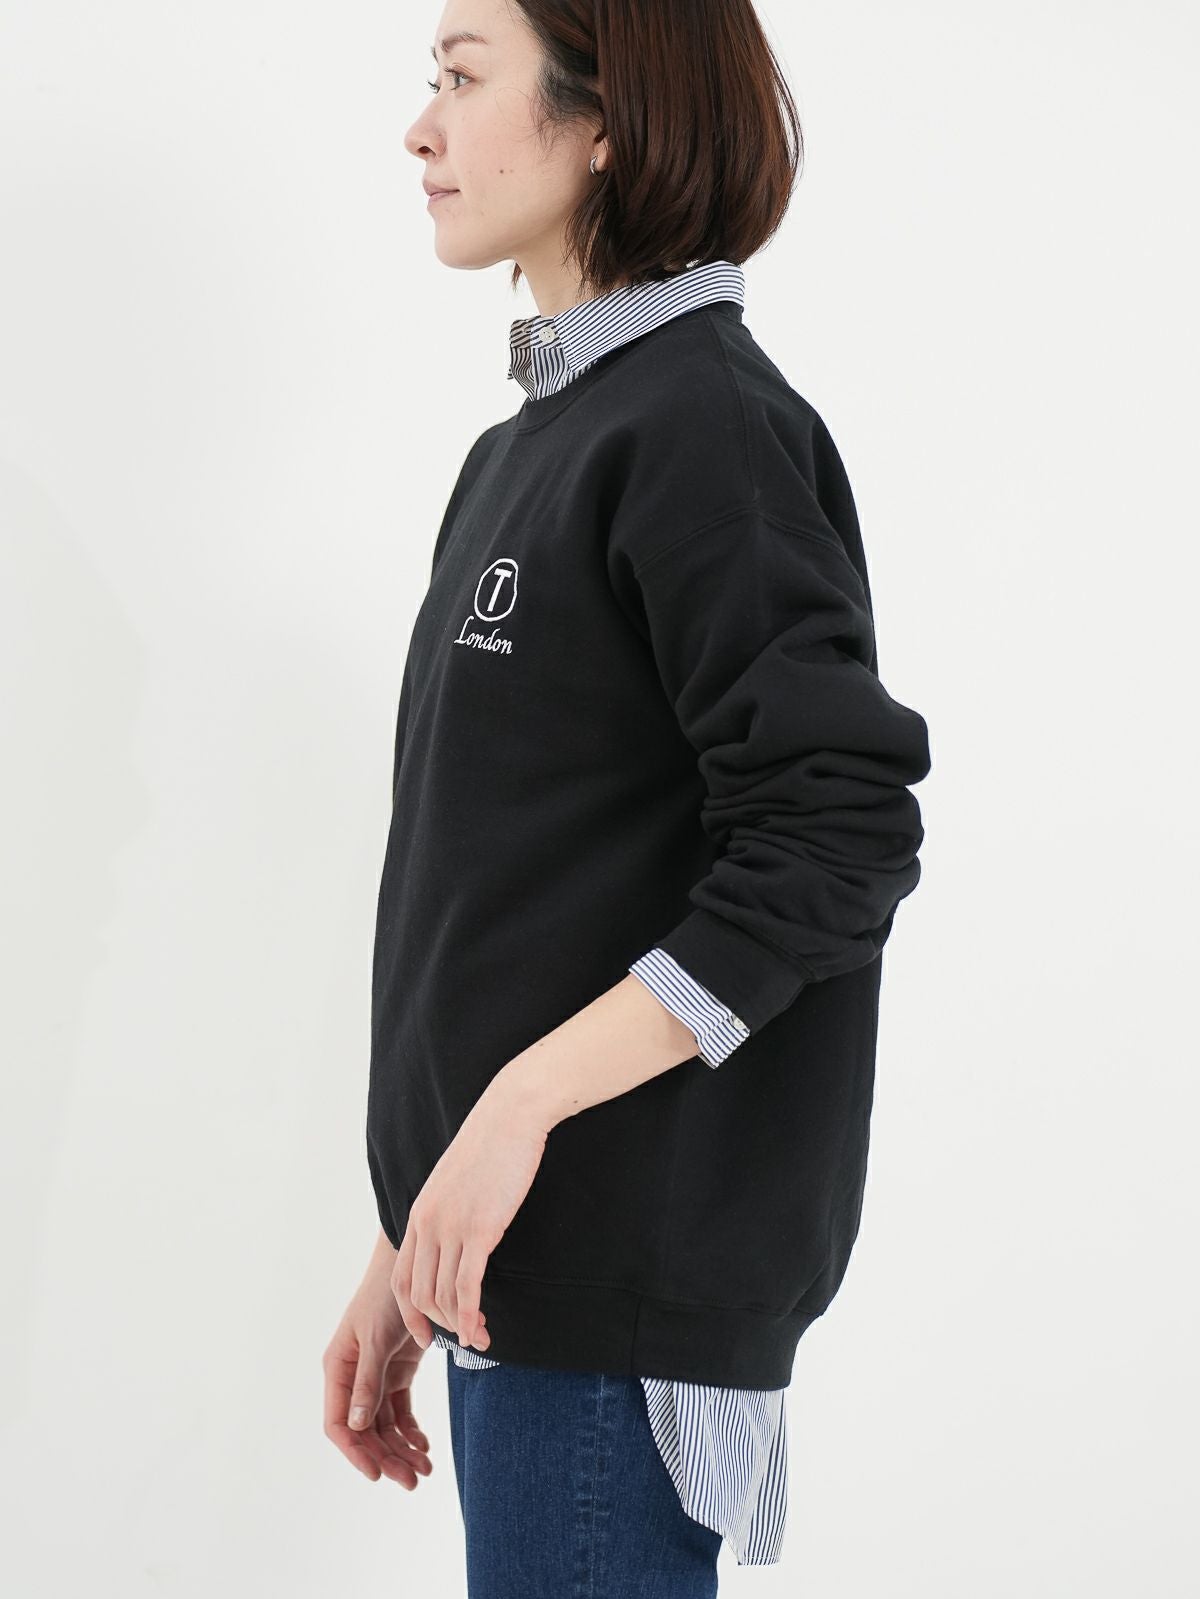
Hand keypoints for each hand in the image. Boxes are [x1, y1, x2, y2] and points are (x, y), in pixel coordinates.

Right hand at [323, 1238, 433, 1489]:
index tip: (376, 1475)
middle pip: (364, 1431)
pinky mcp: (396, 1372)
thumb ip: (366, 1382)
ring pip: (384, 1426)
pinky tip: (425, 1446)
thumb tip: (355, 1426)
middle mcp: (352, 1377)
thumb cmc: (385, 1296)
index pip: (337, 1423)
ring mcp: (375, 1376)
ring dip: (402, 1449)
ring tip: (425, 1469)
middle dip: (386, 1457)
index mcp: (337, 1369)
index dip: (354, 1452)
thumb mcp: (375, 1339)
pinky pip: (400, 1411)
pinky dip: (412, 1431)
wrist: (414, 1267)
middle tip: (413, 1480)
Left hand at [391, 1077, 550, 1353]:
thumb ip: (450, 1211)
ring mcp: (451, 1227)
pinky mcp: (480, 1228)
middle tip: (463, 1341)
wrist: (511, 1114)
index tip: (428, 1334)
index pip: (401, 1278)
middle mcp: (428, 1224)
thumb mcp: (458, 1182)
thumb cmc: (493, 1145)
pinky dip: (470, 1315)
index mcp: (420, 1214)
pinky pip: (467, 1285)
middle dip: (439, 1326)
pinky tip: (480, 1329)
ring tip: (481, 1339)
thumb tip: (459, 1238)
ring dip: (459, 1326)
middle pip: (418, 1294)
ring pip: (443, 1295)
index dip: (411, 1314)